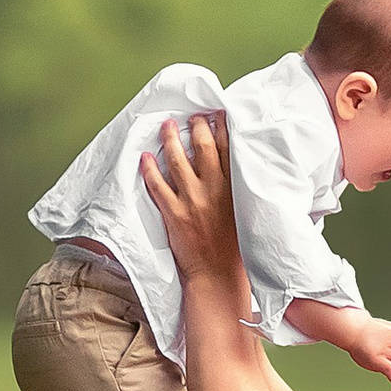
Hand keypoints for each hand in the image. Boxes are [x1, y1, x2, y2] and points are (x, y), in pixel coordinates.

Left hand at [140, 112, 243, 288]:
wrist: (218, 276)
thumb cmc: (235, 249)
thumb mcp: (244, 213)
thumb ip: (237, 189)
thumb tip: (232, 168)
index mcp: (235, 188)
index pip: (228, 147)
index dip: (221, 126)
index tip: (216, 113)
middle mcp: (214, 189)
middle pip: (202, 146)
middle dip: (196, 126)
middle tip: (191, 117)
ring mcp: (193, 200)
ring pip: (177, 159)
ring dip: (170, 139)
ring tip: (166, 126)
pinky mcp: (174, 214)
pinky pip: (157, 185)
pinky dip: (149, 169)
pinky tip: (145, 157)